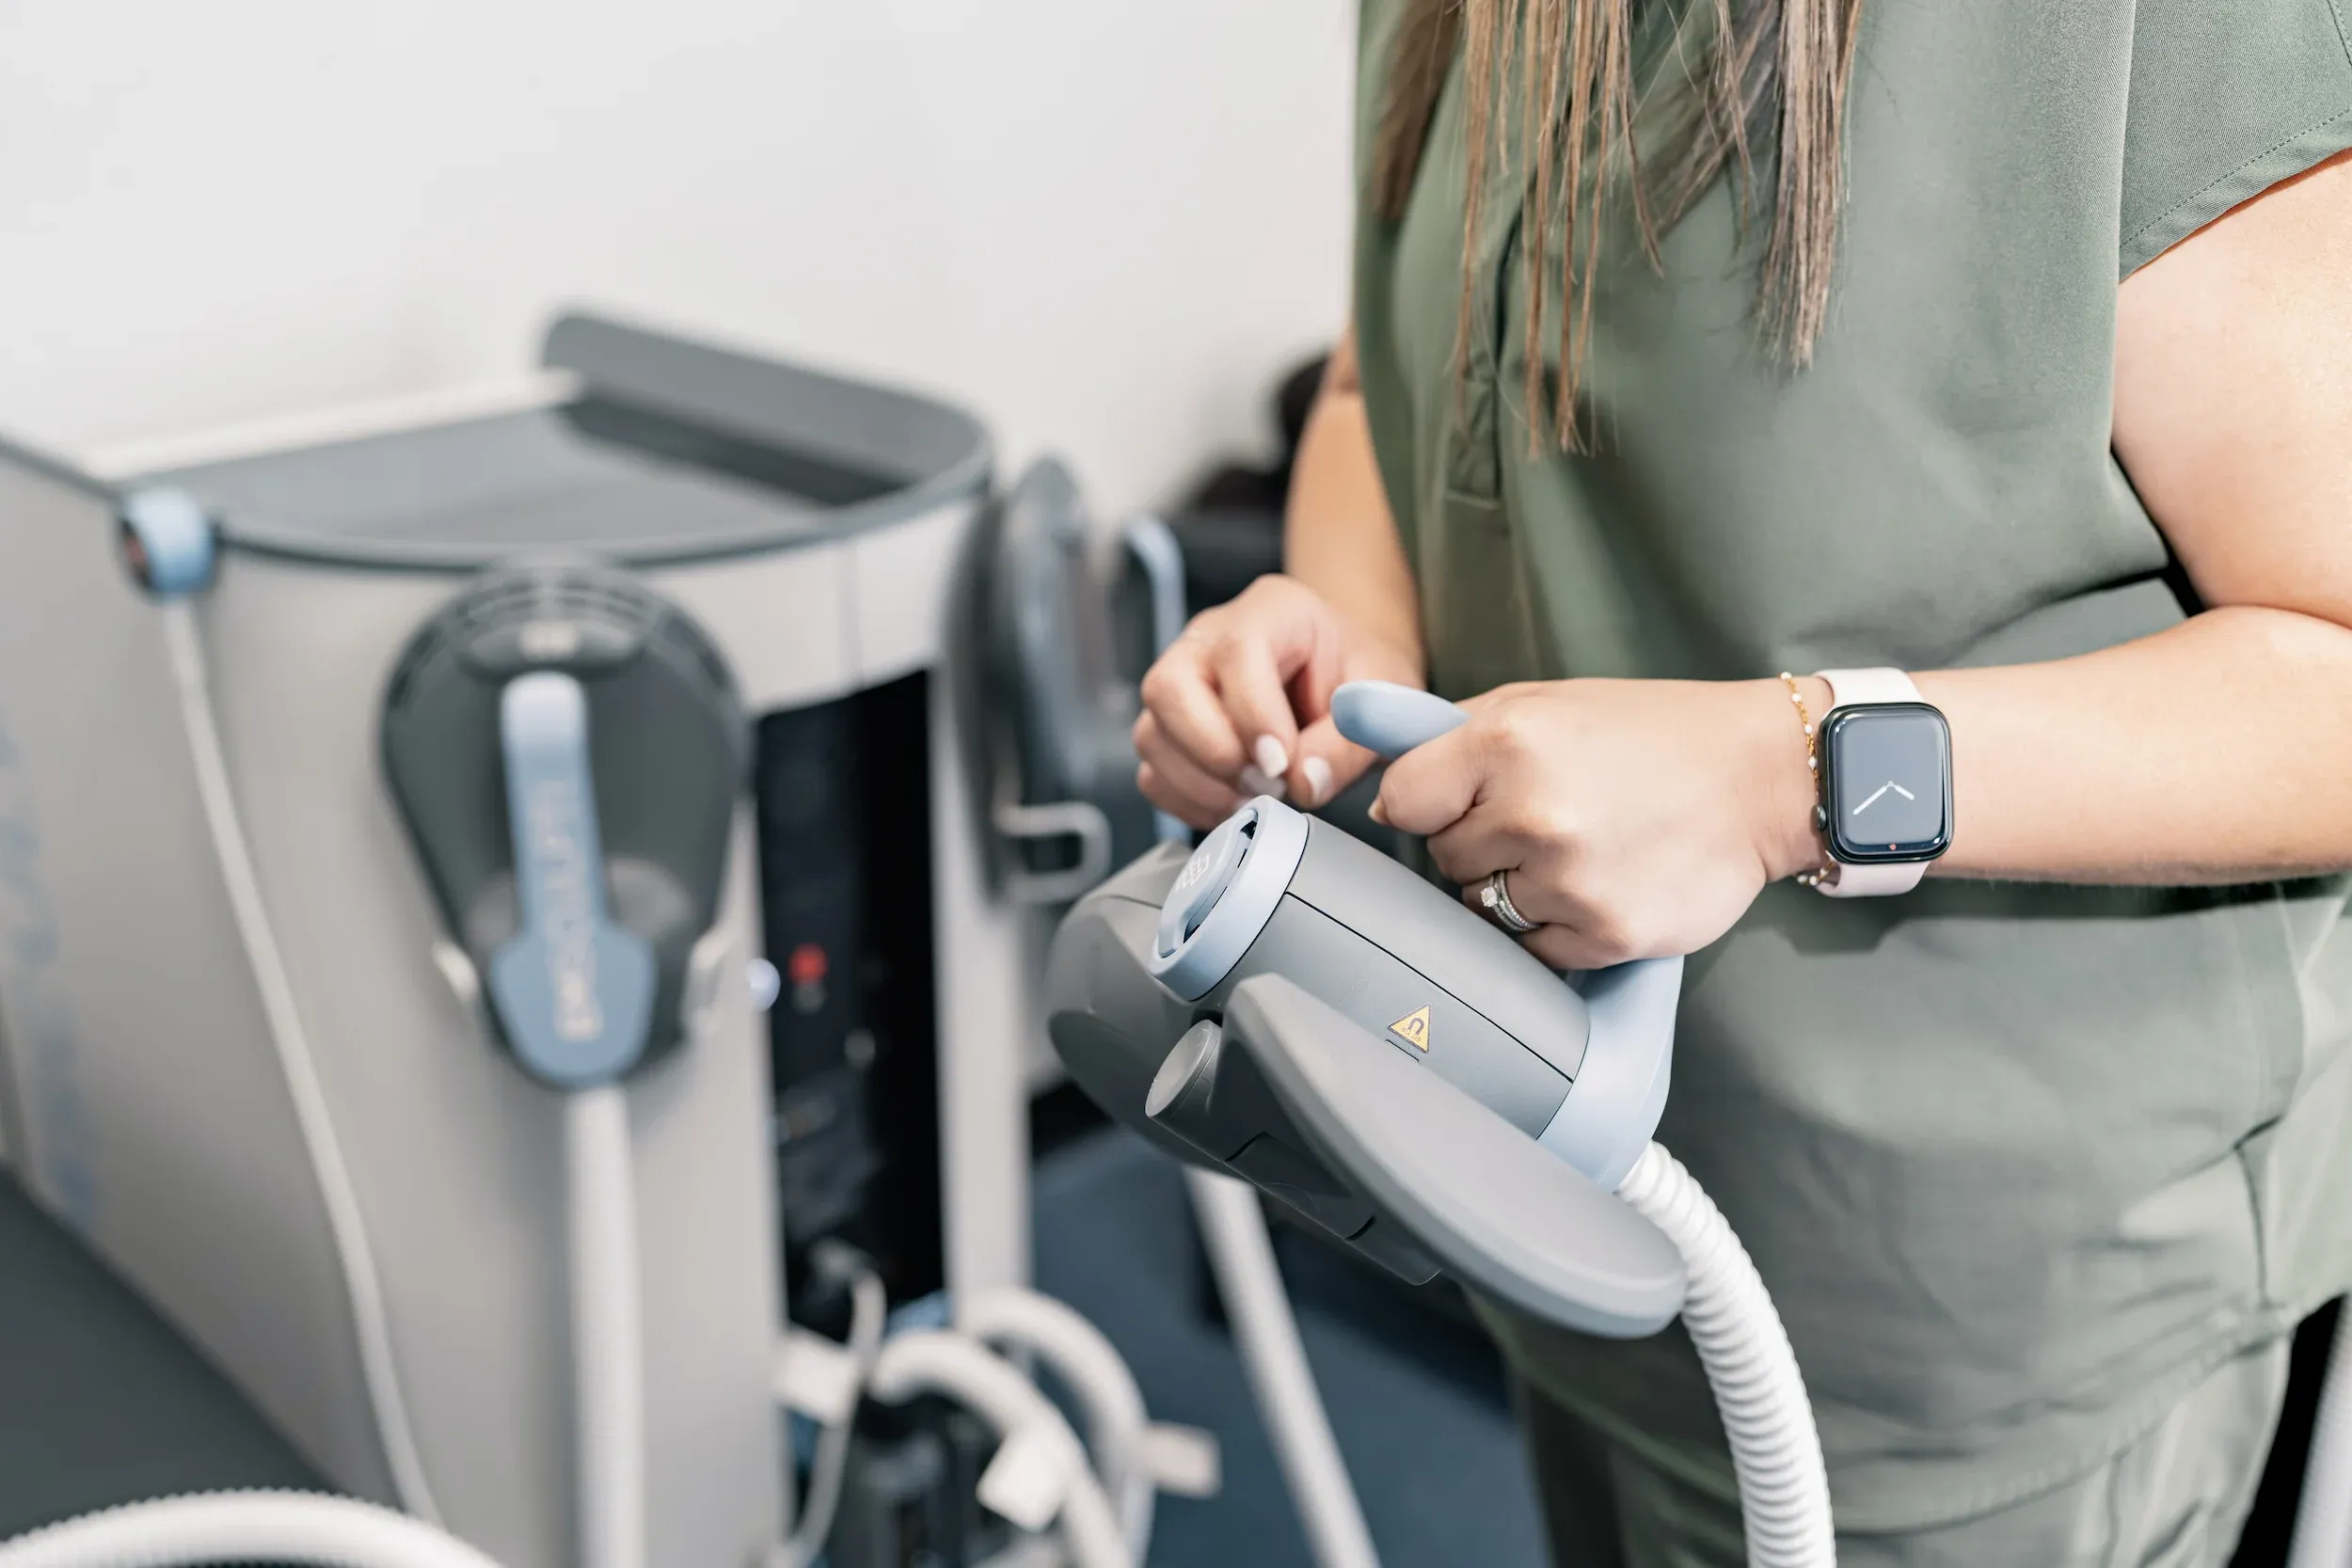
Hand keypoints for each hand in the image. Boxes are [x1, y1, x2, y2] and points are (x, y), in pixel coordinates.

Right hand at [1135, 575, 1421, 828]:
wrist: (1348, 685)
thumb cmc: (1361, 680)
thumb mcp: (1382, 699)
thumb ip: (1349, 741)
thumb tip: (1304, 781)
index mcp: (1272, 611)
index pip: (1237, 650)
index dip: (1252, 713)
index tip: (1280, 763)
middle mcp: (1210, 639)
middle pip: (1168, 686)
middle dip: (1212, 750)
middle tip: (1266, 783)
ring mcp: (1181, 683)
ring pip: (1152, 735)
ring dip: (1203, 784)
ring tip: (1258, 796)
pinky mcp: (1169, 729)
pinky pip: (1153, 772)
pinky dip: (1190, 802)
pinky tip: (1236, 803)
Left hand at [1373, 678, 1822, 967]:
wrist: (1759, 777)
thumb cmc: (1643, 736)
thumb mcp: (1539, 704)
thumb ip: (1441, 729)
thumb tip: (1351, 737)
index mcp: (1506, 742)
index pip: (1403, 801)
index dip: (1432, 802)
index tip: (1464, 796)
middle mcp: (1533, 814)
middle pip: (1444, 860)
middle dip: (1479, 843)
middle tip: (1542, 816)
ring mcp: (1570, 881)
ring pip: (1484, 911)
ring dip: (1517, 890)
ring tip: (1576, 850)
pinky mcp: (1606, 934)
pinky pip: (1533, 951)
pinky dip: (1556, 927)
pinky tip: (1598, 885)